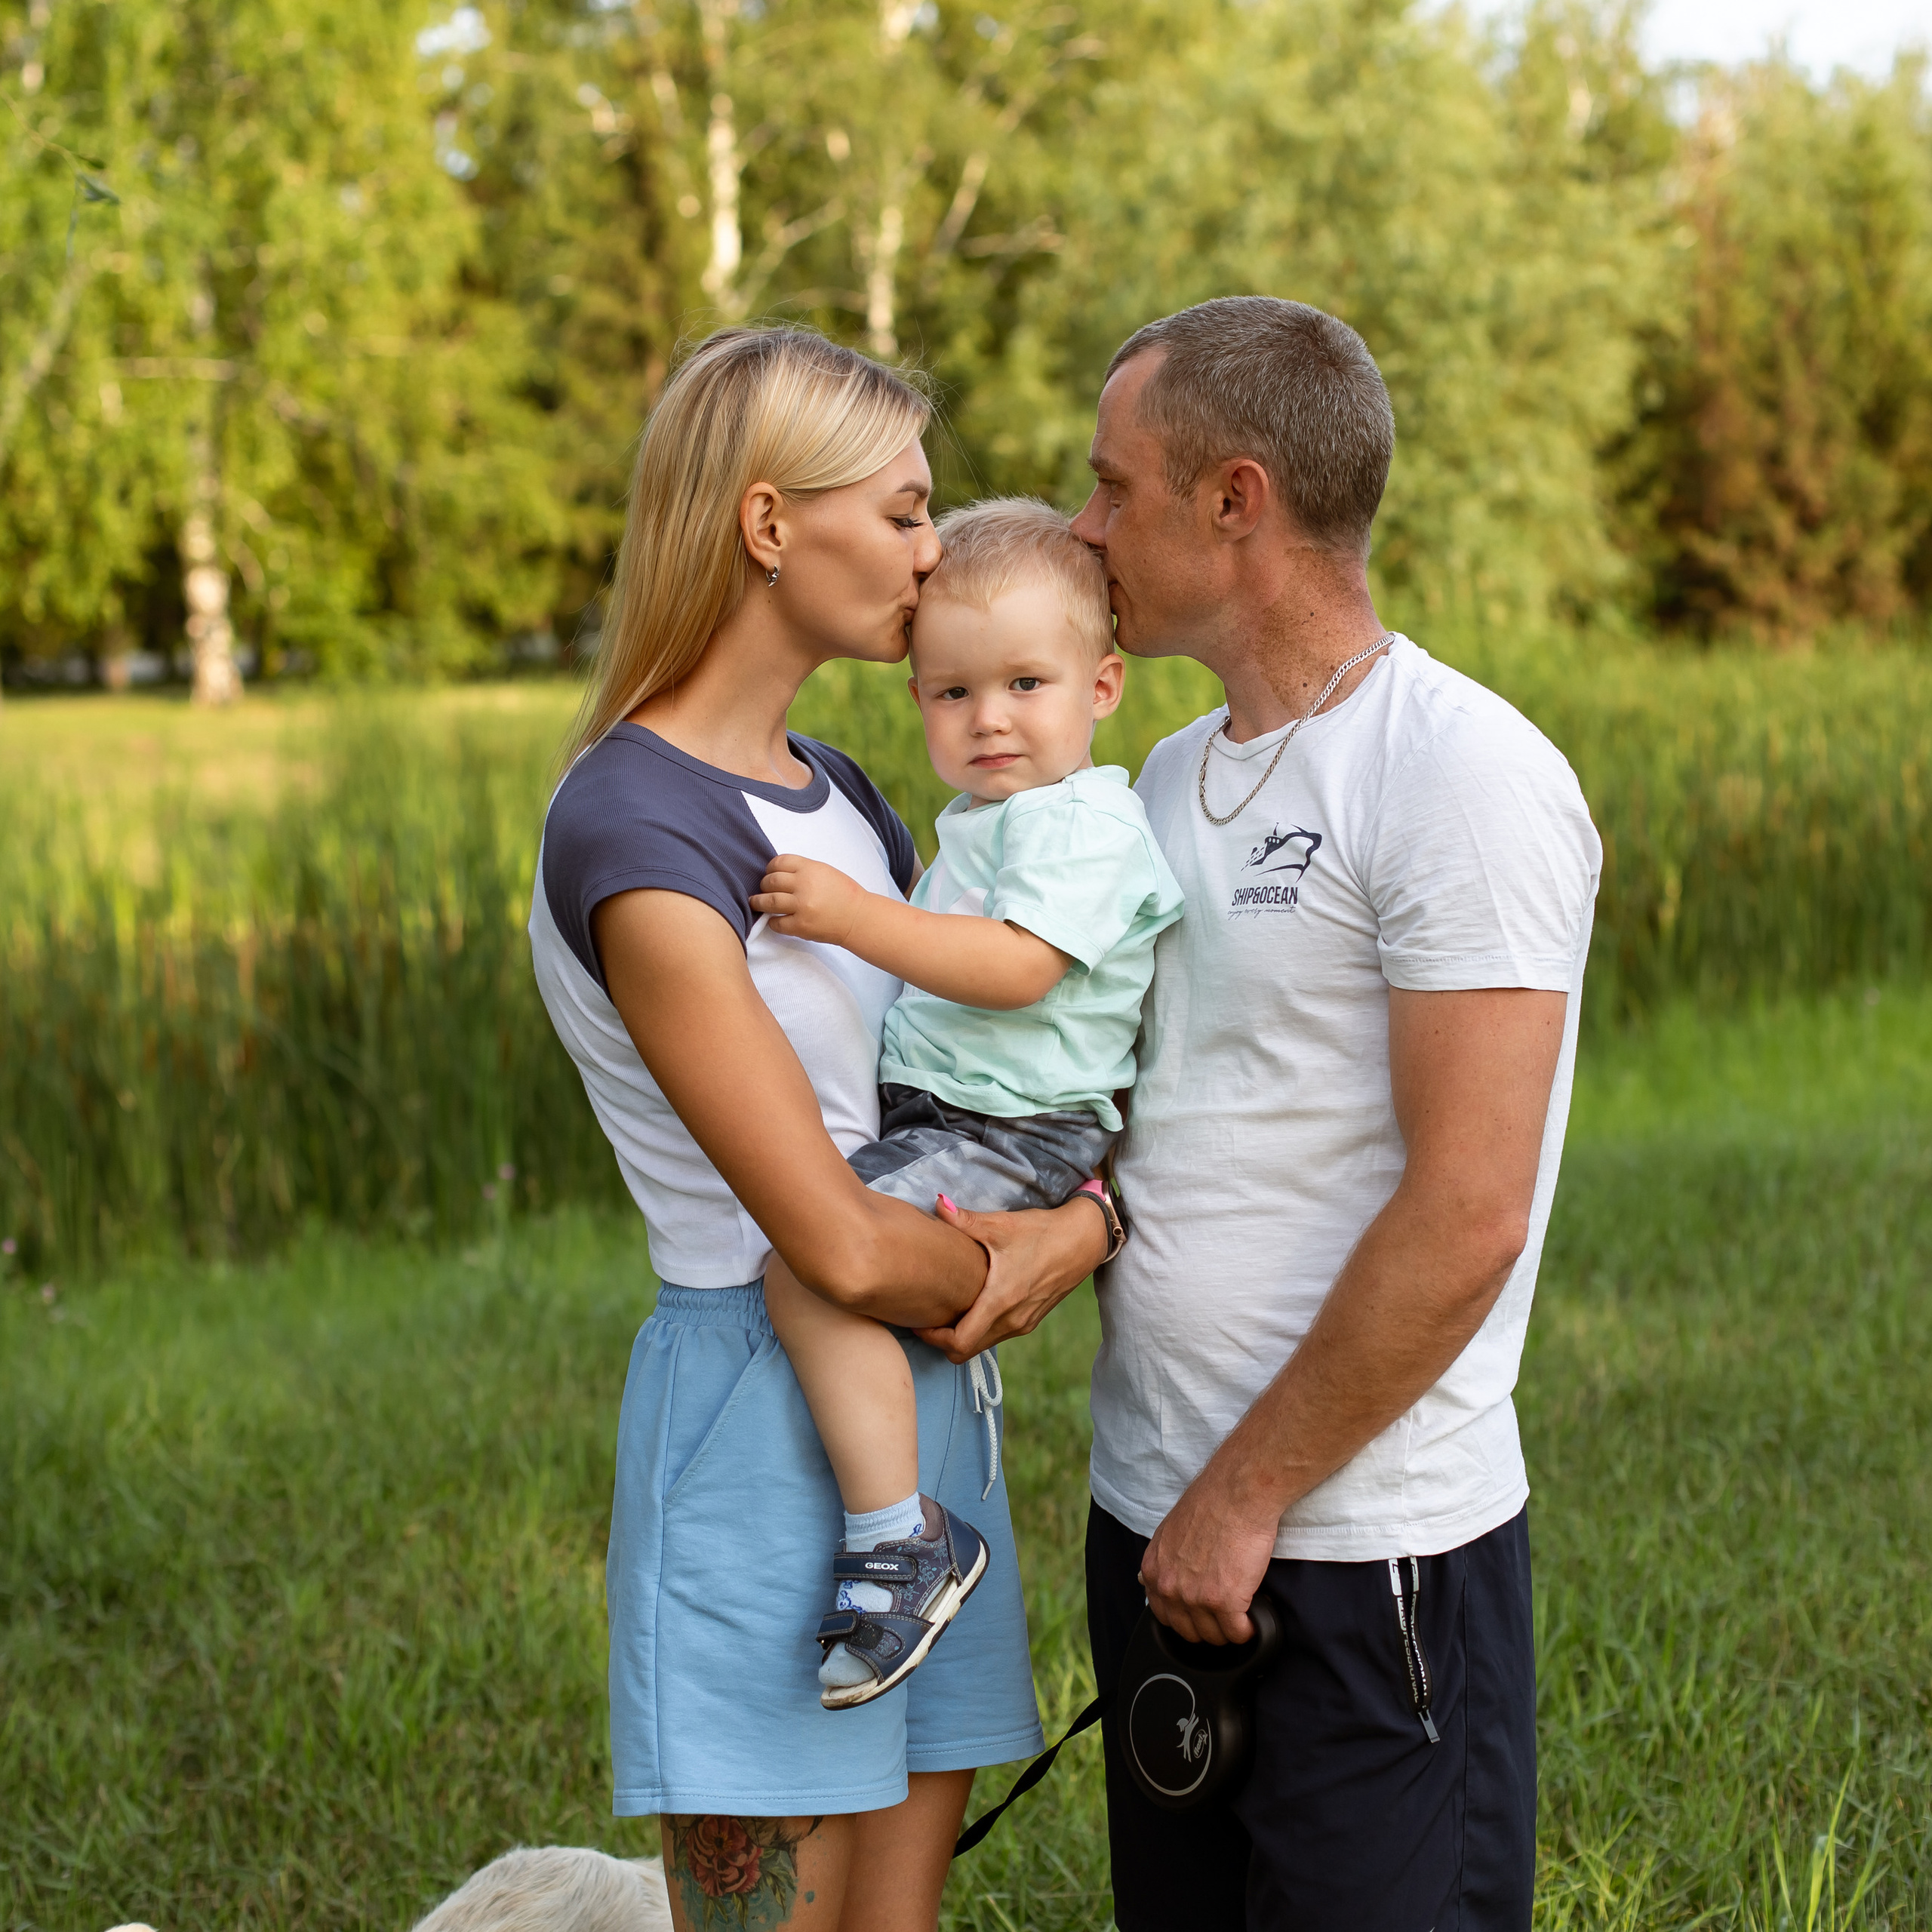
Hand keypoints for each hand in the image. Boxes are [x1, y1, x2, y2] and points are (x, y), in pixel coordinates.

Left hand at [751, 854, 867, 944]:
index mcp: (810, 869)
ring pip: (768, 902)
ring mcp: (801, 906)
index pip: (779, 862)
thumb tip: (778, 874)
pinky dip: (772, 922)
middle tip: (763, 890)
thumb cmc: (844, 895)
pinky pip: (776, 923)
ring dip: (759, 902)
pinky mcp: (801, 926)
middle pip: (770, 881)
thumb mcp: (825, 872)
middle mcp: (804, 885)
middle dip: (764, 885)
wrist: (858, 918)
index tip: (769, 873)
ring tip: (756, 903)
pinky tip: (775, 920)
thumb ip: (803, 870)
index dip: (770, 868)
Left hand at [912, 1194, 1107, 1361]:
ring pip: (983, 1344)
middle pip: (967, 1351)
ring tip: (945, 1310)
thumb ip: (964, 1219)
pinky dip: (980, 1329)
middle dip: (942, 1341)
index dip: (932, 1339)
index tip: (917, 1322)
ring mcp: (1024, 1323)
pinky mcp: (1031, 1319)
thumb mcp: (1001, 1224)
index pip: (959, 1343)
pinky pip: (998, 1335)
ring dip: (962, 1336)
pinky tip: (972, 1304)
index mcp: (1001, 1302)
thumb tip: (936, 1202)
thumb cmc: (1043, 1232)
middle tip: (925, 1318)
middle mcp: (1012, 1321)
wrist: (1084, 1239)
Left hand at [1137, 1468, 1280, 1645]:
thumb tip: (1147, 1581)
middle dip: (1207, 1628)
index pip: (1163, 1616)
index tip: (1200, 1615)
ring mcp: (1197, 1598)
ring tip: (1241, 1617)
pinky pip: (1239, 1633)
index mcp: (1154, 1571)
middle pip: (1188, 1631)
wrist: (1236, 1493)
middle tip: (1223, 1618)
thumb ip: (1162, 1562)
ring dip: (1229, 1631)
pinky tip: (1254, 1619)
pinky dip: (1250, 1630)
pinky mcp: (1226, 1602)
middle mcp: (1170, 1588)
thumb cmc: (1210, 1503)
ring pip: (1214, 1636)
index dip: (1186, 1618)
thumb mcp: (1169, 1532)